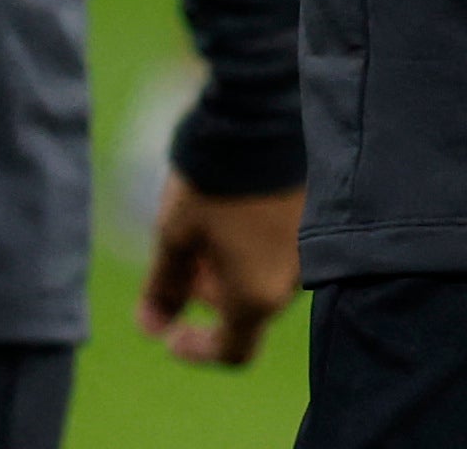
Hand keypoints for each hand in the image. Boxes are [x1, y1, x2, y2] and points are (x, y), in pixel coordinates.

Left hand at [137, 174, 302, 366]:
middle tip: (181, 260)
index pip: (232, 351)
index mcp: (257, 295)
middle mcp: (291, 282)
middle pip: (248, 310)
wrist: (264, 115)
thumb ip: (163, 286)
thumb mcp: (176, 233)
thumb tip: (150, 326)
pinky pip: (282, 250)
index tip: (169, 330)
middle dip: (208, 295)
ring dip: (231, 269)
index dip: (196, 349)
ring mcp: (308, 250)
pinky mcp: (317, 219)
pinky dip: (254, 246)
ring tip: (203, 228)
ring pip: (265, 277)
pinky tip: (233, 210)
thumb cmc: (214, 180)